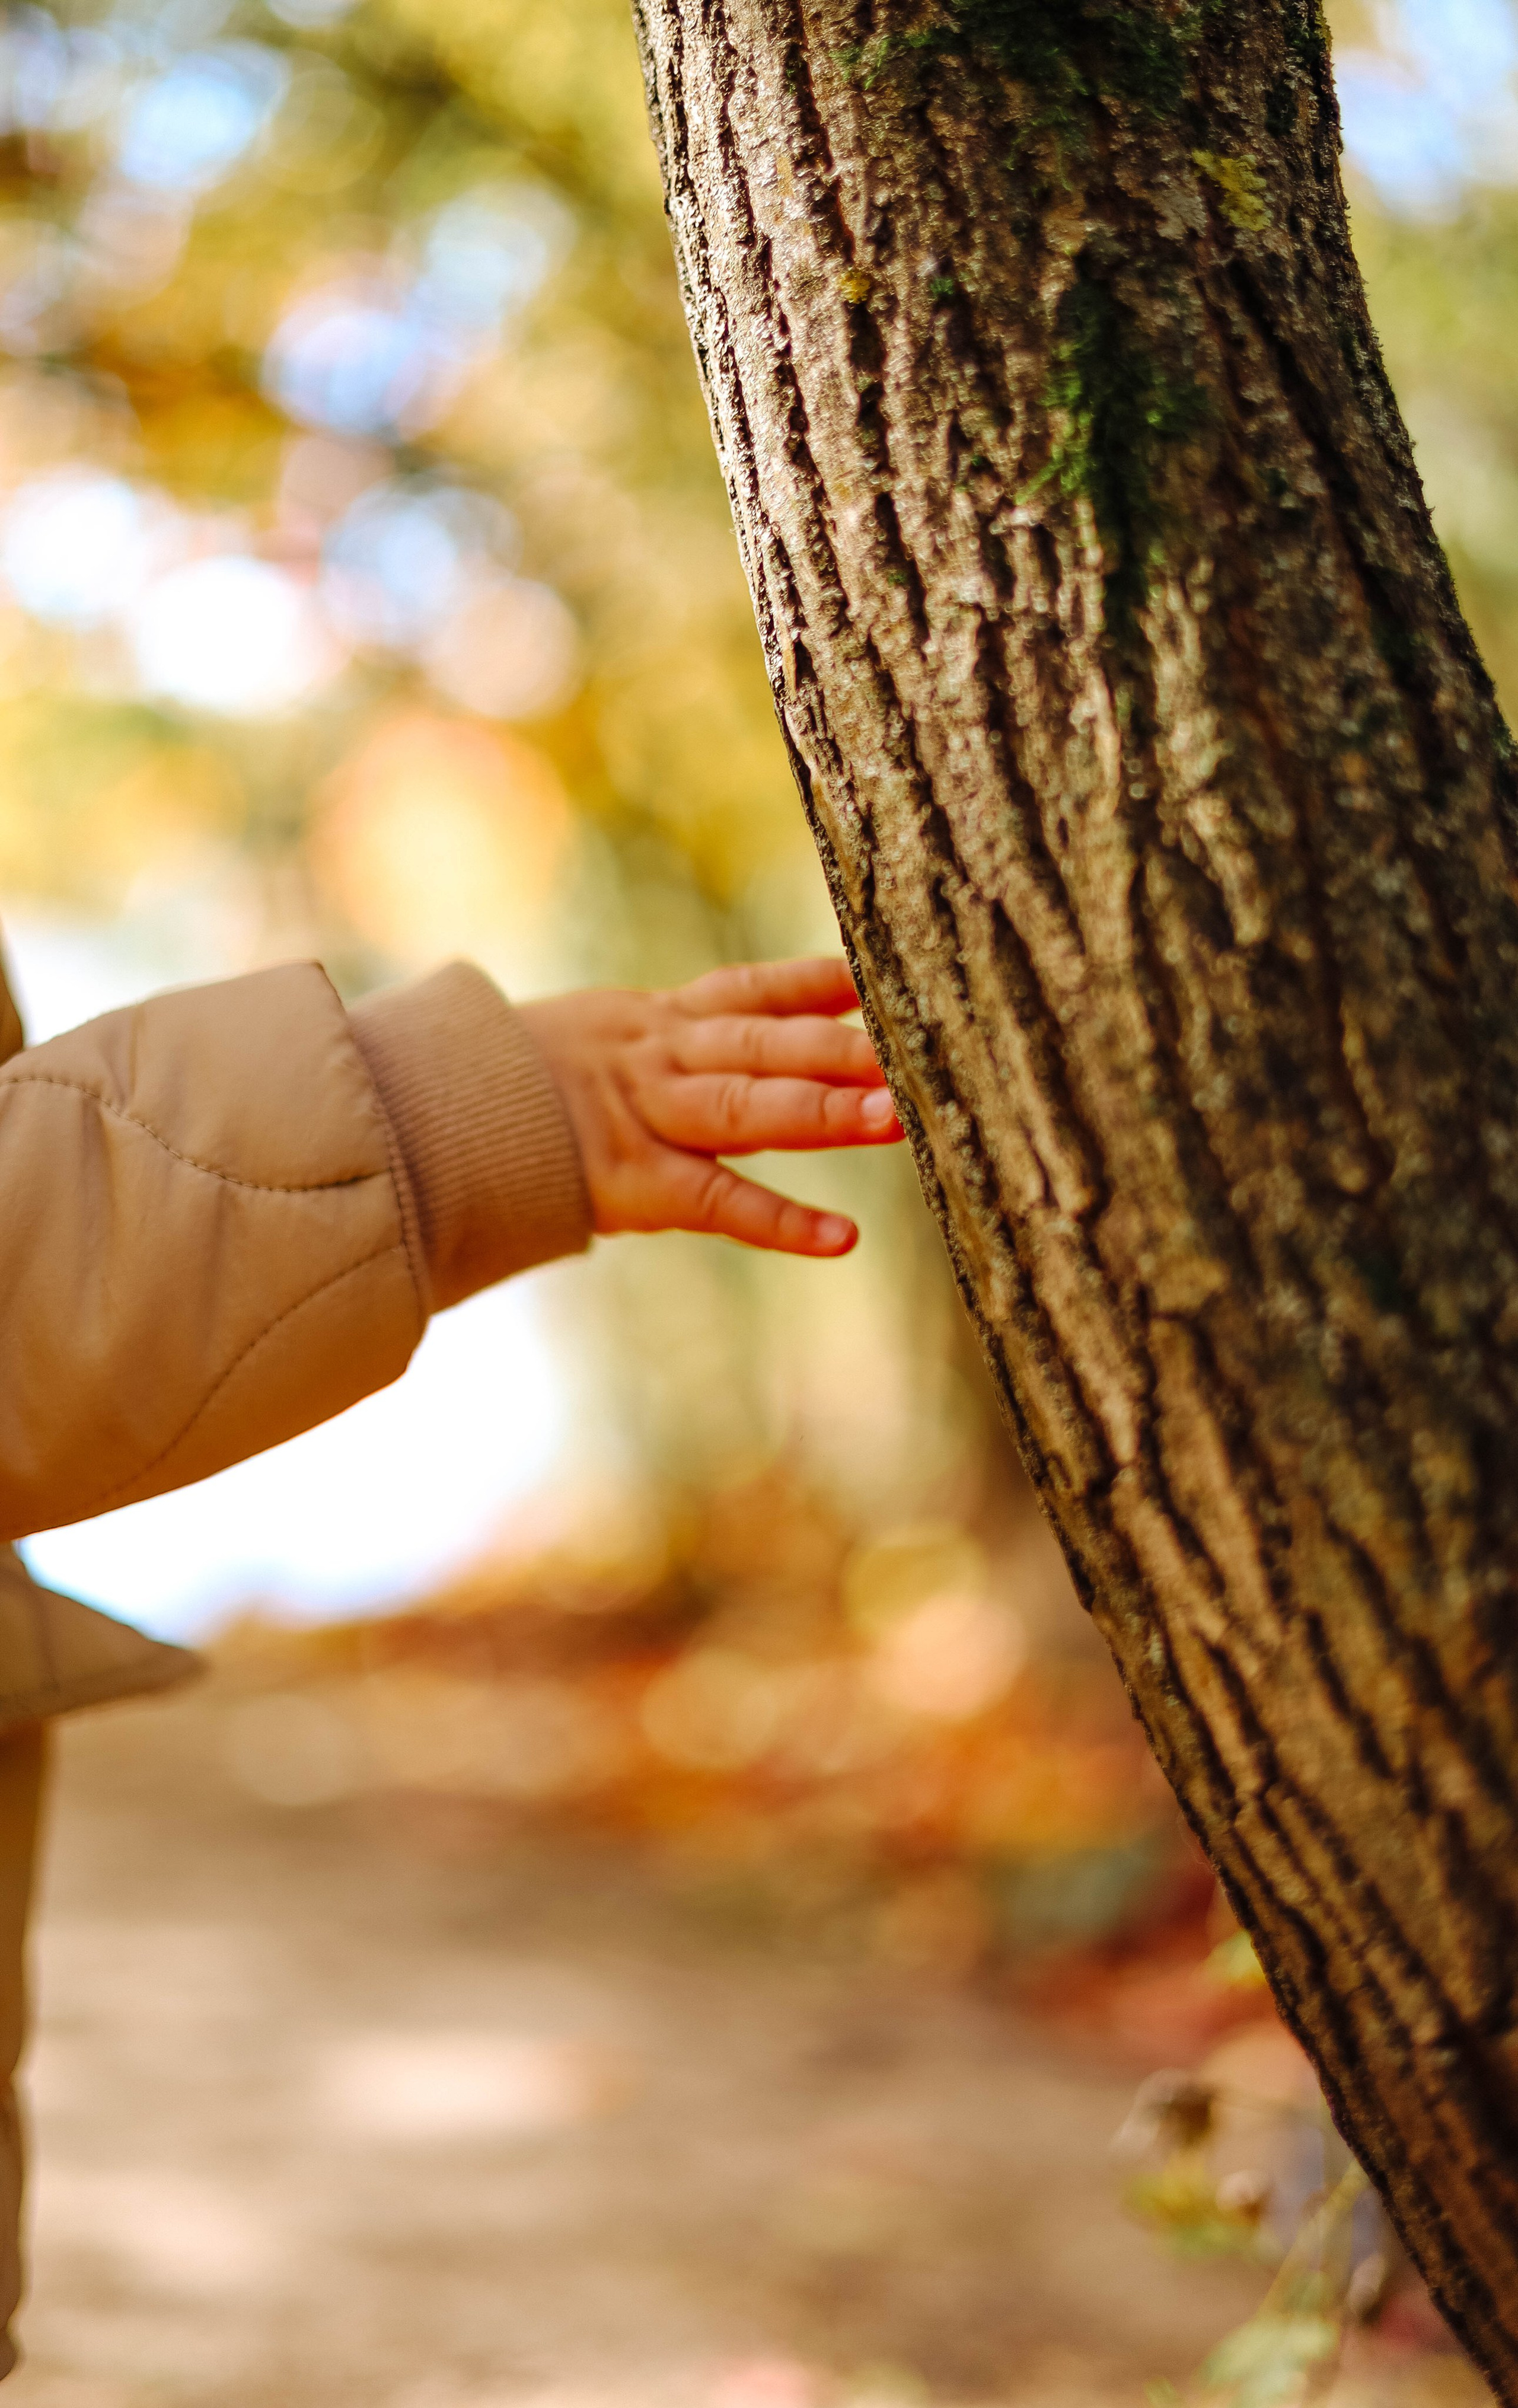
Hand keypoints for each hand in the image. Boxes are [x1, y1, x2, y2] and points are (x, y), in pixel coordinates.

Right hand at [519, 957, 903, 1256]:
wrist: (434, 1121)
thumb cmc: (523, 1087)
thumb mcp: (598, 1036)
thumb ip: (671, 1035)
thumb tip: (746, 1032)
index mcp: (656, 1021)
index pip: (751, 991)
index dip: (820, 981)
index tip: (884, 976)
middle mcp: (661, 1060)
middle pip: (765, 1043)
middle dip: (841, 1045)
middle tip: (917, 1046)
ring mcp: (648, 1120)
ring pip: (749, 1108)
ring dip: (825, 1112)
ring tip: (896, 1119)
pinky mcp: (634, 1184)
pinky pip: (719, 1201)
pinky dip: (782, 1222)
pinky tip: (842, 1237)